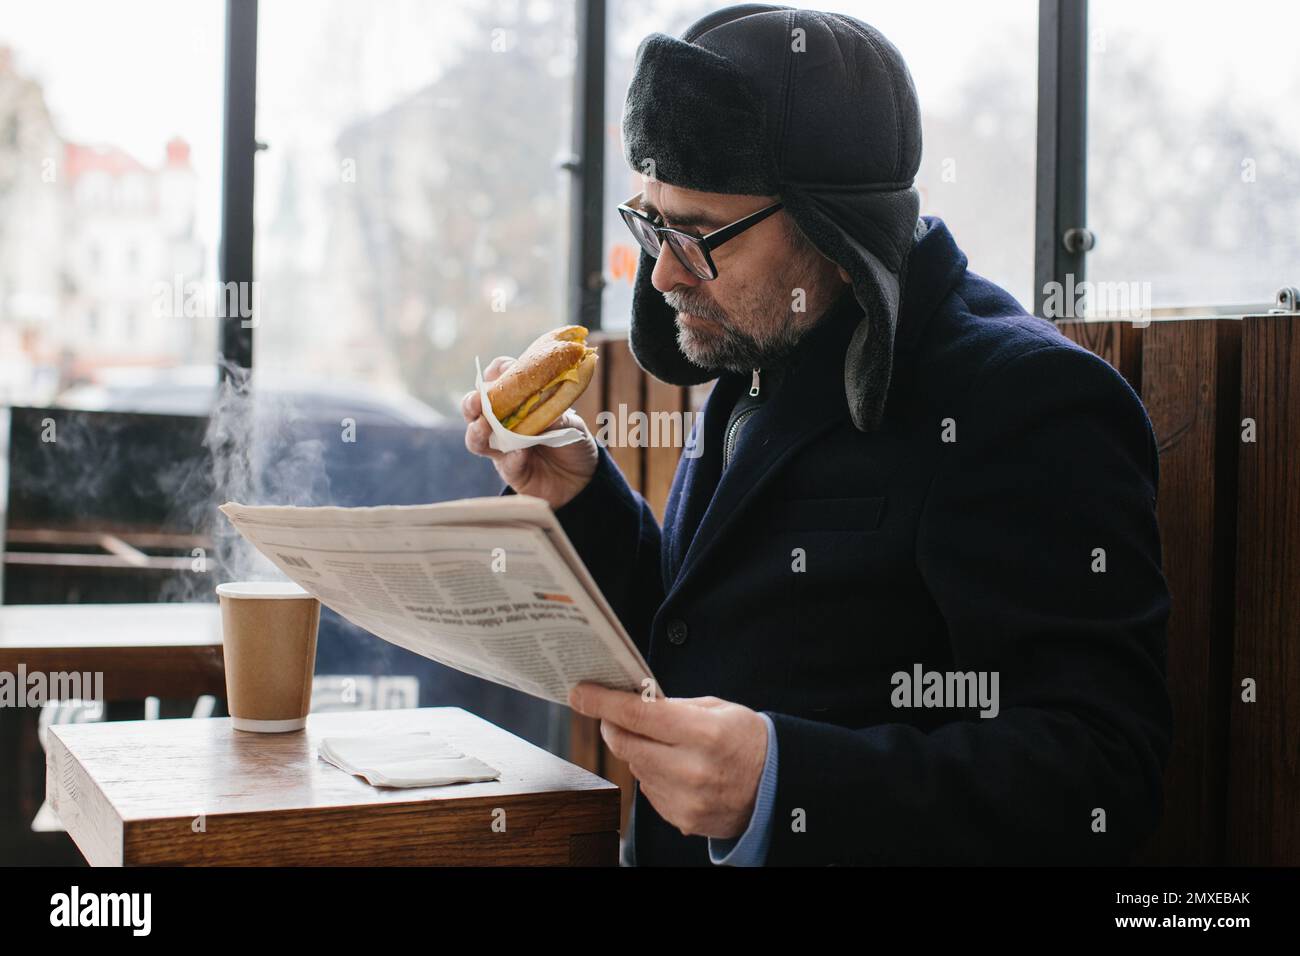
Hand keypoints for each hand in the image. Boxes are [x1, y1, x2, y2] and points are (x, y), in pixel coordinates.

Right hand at [462, 355, 598, 509]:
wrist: (581, 478)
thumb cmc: (571, 441)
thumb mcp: (569, 422)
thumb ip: (552, 413)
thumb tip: (537, 404)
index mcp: (515, 401)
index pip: (498, 379)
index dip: (497, 371)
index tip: (503, 370)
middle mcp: (501, 422)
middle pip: (474, 408)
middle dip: (472, 401)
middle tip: (478, 400)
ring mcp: (502, 447)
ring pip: (475, 438)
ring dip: (477, 430)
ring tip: (485, 426)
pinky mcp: (509, 470)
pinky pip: (505, 463)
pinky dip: (512, 458)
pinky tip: (521, 454)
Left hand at [568, 682, 767, 839]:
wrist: (777, 788)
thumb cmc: (747, 740)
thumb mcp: (718, 709)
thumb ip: (673, 706)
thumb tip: (631, 701)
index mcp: (703, 734)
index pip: (638, 715)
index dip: (603, 702)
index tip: (580, 693)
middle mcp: (691, 770)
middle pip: (626, 744)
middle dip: (613, 724)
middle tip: (612, 713)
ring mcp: (685, 799)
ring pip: (634, 767)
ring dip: (637, 750)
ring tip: (664, 743)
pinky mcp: (681, 819)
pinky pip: (648, 790)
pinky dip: (652, 774)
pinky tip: (675, 768)